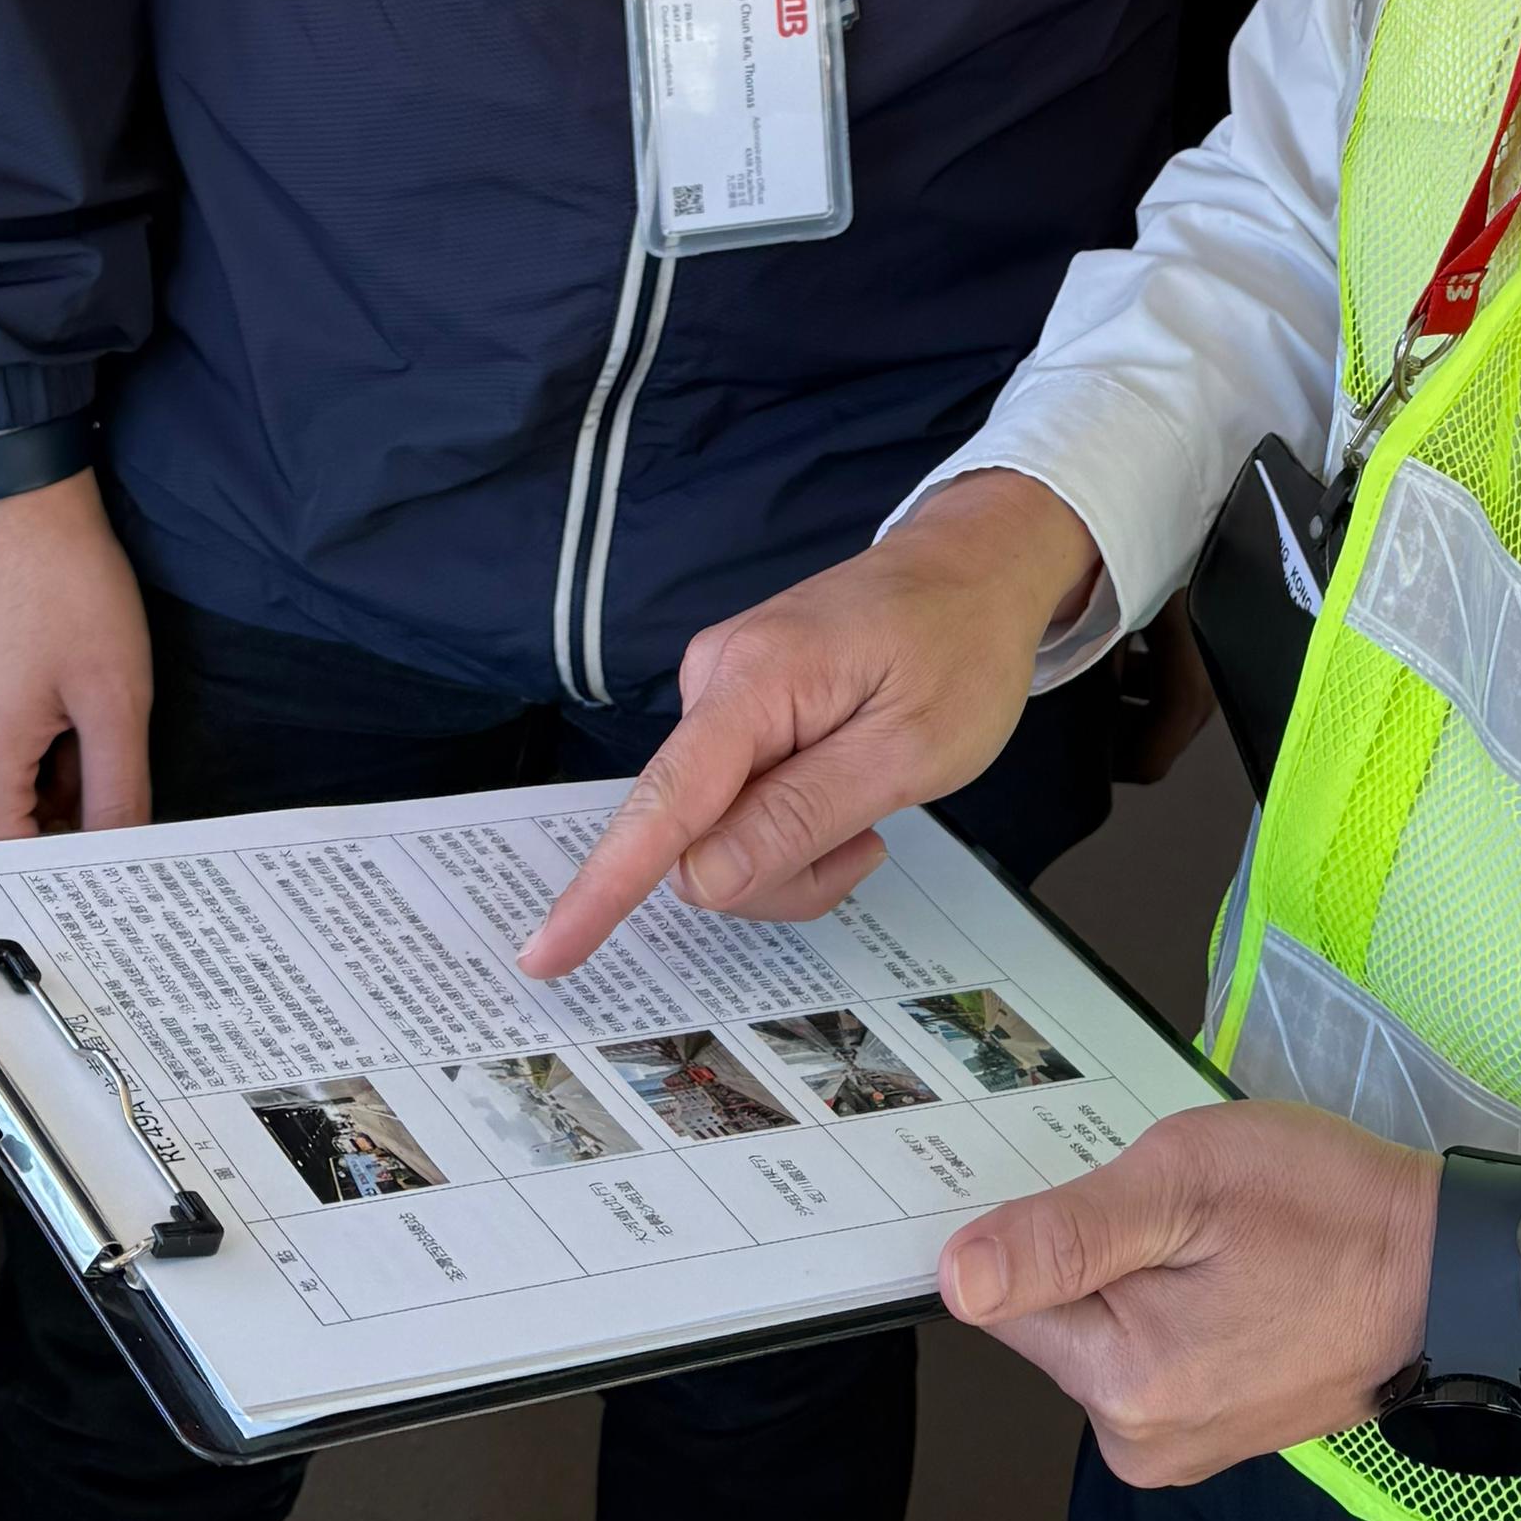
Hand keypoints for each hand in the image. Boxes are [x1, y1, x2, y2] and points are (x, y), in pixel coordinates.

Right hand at [0, 470, 154, 836]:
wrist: (20, 499)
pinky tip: (66, 704)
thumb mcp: (115, 697)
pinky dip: (29, 748)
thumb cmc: (62, 581)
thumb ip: (118, 791)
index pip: (13, 864)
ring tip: (91, 725)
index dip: (69, 872)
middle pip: (1, 832)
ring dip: (49, 781)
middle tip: (119, 790)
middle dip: (63, 821)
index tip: (114, 866)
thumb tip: (121, 849)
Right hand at [519, 469, 1101, 975]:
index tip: (545, 955)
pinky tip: (843, 787)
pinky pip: (736, 804)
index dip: (604, 888)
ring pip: (719, 834)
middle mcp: (713, 681)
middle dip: (779, 872)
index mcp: (754, 682)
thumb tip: (698, 879)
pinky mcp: (737, 708)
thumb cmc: (961, 648)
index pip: (664, 803)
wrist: (975, 565)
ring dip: (791, 852)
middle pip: (699, 839)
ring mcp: (721, 693)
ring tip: (869, 808)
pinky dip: (789, 823)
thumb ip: (803, 814)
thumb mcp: (911, 749)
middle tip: (868, 845)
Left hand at [939, 1101, 1436, 1487]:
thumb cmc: (1329, 1209)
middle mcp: (1140, 1440)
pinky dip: (1175, 1302)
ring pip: (1107, 1330)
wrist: (1448, 1270)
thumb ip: (1068, 1234)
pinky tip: (1232, 1266)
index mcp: (1124, 1384)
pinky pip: (1154, 1354)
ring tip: (1219, 1234)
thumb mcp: (1190, 1182)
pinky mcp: (1216, 1433)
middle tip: (1182, 1202)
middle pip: (1058, 1317)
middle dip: (1099, 1248)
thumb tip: (956, 1279)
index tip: (1109, 1186)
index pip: (1009, 1296)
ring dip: (1140, 1272)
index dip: (1043, 1224)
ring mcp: (1181, 1446)